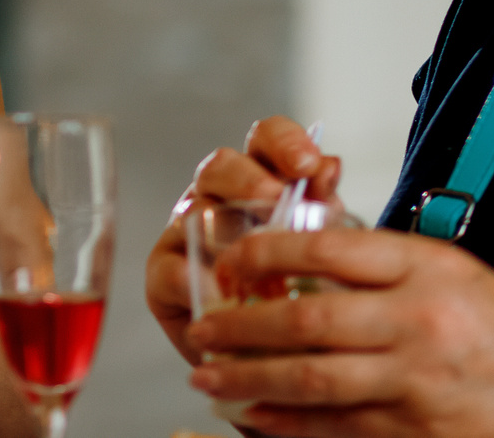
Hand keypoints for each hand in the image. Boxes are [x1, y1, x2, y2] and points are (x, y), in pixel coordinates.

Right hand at [146, 116, 341, 362]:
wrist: (273, 354)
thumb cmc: (296, 294)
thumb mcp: (319, 249)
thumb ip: (322, 206)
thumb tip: (331, 165)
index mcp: (260, 180)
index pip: (265, 139)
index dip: (284, 142)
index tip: (309, 163)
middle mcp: (216, 198)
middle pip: (220, 166)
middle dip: (248, 178)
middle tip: (274, 197)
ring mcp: (185, 233)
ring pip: (193, 211)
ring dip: (220, 227)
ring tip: (249, 253)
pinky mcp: (162, 276)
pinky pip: (169, 270)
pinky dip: (192, 280)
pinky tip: (217, 292)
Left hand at [183, 226, 493, 436]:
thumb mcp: (461, 280)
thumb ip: (390, 274)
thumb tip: (305, 272)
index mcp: (430, 268)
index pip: (328, 246)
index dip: (266, 251)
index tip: (228, 258)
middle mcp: (422, 320)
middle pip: (307, 318)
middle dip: (241, 325)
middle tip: (198, 329)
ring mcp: (423, 382)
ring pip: (314, 379)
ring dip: (251, 379)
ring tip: (209, 377)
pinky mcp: (425, 433)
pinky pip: (342, 428)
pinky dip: (292, 423)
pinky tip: (259, 417)